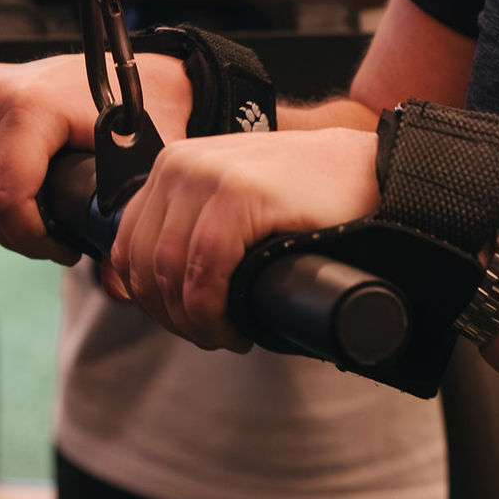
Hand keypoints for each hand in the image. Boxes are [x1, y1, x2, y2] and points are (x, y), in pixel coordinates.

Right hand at [0, 50, 194, 263]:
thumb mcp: (146, 163)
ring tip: (42, 224)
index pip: (5, 196)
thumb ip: (130, 221)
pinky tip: (22, 198)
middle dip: (18, 234)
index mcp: (30, 103)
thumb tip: (119, 286)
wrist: (132, 66)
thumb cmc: (146, 110)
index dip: (32, 239)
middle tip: (56, 244)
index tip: (68, 250)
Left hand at [110, 127, 379, 345]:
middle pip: (145, 266)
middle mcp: (181, 164)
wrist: (369, 173)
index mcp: (174, 165)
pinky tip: (238, 326)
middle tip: (212, 335)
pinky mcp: (240, 193)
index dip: (151, 301)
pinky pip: (203, 272)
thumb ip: (188, 230)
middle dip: (173, 317)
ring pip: (170, 274)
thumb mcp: (231, 206)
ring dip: (195, 321)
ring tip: (227, 333)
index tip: (186, 322)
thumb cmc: (306, 200)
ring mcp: (209, 174)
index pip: (128, 249)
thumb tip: (143, 289)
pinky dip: (214, 313)